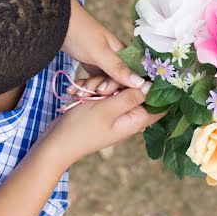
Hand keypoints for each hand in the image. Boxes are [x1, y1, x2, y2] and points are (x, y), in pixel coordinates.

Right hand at [41, 84, 164, 168]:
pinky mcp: (102, 108)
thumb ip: (131, 97)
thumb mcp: (107, 109)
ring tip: (86, 91)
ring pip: (117, 87)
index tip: (149, 73)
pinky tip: (79, 93)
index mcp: (135, 120)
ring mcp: (114, 112)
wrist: (56, 142)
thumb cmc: (81, 128)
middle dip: (118, 82)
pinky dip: (92, 89)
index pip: (160, 105)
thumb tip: (152, 86)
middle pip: (135, 90)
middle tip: (101, 89)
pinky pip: (103, 92)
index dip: (158, 88)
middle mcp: (128, 116)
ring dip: (101, 84)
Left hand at [63, 0, 144, 91]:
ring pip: (104, 82)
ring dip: (91, 88)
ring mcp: (103, 61)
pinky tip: (74, 90)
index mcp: (123, 53)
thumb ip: (118, 68)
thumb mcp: (99, 53)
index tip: (104, 91)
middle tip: (88, 91)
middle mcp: (116, 58)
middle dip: (102, 88)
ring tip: (78, 91)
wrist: (56, 21)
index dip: (120, 87)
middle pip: (116, 82)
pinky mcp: (92, 64)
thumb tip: (142, 83)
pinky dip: (85, 85)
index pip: (130, 77)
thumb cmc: (80, 32)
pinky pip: (93, 80)